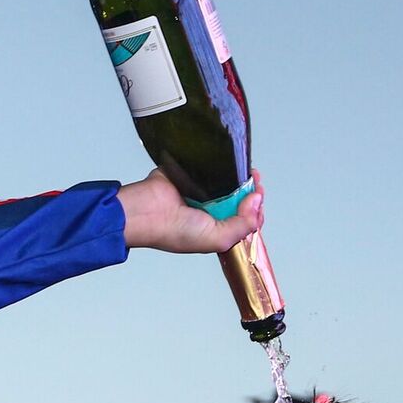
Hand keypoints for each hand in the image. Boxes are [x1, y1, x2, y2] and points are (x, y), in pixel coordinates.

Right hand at [116, 168, 263, 252]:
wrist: (145, 212)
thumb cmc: (171, 231)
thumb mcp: (217, 239)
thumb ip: (243, 225)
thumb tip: (257, 200)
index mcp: (216, 229)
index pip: (245, 219)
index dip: (256, 208)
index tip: (257, 197)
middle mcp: (210, 211)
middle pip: (239, 198)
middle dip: (249, 189)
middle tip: (253, 182)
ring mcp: (201, 192)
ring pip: (227, 181)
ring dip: (237, 175)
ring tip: (243, 172)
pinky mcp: (192, 175)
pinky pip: (211, 166)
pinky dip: (219, 164)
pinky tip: (226, 163)